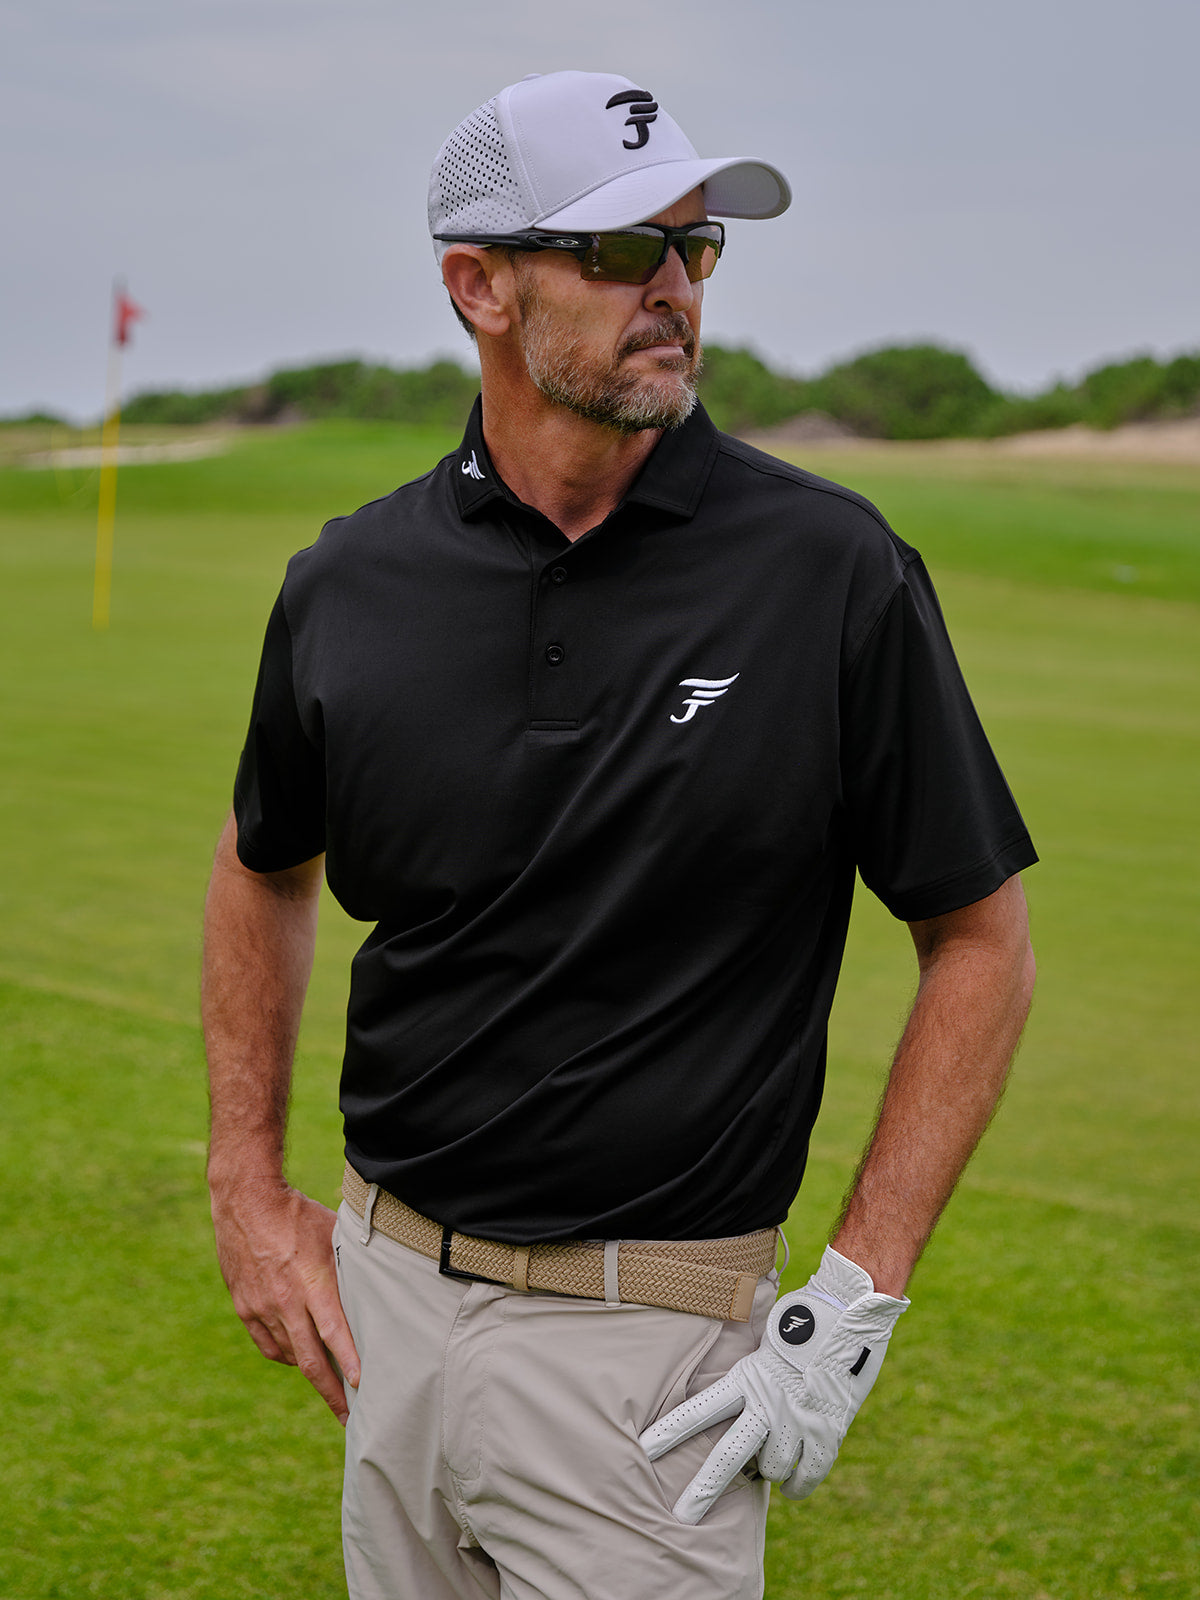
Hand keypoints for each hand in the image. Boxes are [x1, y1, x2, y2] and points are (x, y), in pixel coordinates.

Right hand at [210, 1177, 360, 1424]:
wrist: (245, 1203)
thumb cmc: (299, 1215)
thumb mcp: (333, 1235)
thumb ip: (349, 1268)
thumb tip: (375, 1289)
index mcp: (312, 1282)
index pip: (334, 1332)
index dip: (348, 1362)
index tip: (362, 1387)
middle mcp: (286, 1302)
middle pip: (310, 1359)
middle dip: (332, 1392)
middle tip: (350, 1418)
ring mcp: (261, 1308)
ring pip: (289, 1354)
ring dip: (310, 1373)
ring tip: (330, 1388)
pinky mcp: (245, 1308)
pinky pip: (268, 1344)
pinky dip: (285, 1354)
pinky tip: (298, 1356)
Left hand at [639, 1247, 907, 1522]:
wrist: (849, 1316)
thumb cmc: (804, 1320)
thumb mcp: (765, 1339)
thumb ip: (750, 1373)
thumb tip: (737, 1397)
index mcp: (746, 1378)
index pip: (699, 1409)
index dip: (670, 1431)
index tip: (642, 1449)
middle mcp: (767, 1405)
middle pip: (728, 1455)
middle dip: (704, 1488)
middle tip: (682, 1515)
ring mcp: (797, 1422)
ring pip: (772, 1468)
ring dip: (769, 1469)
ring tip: (770, 1461)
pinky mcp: (827, 1433)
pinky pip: (807, 1475)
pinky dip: (799, 1486)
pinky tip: (793, 1487)